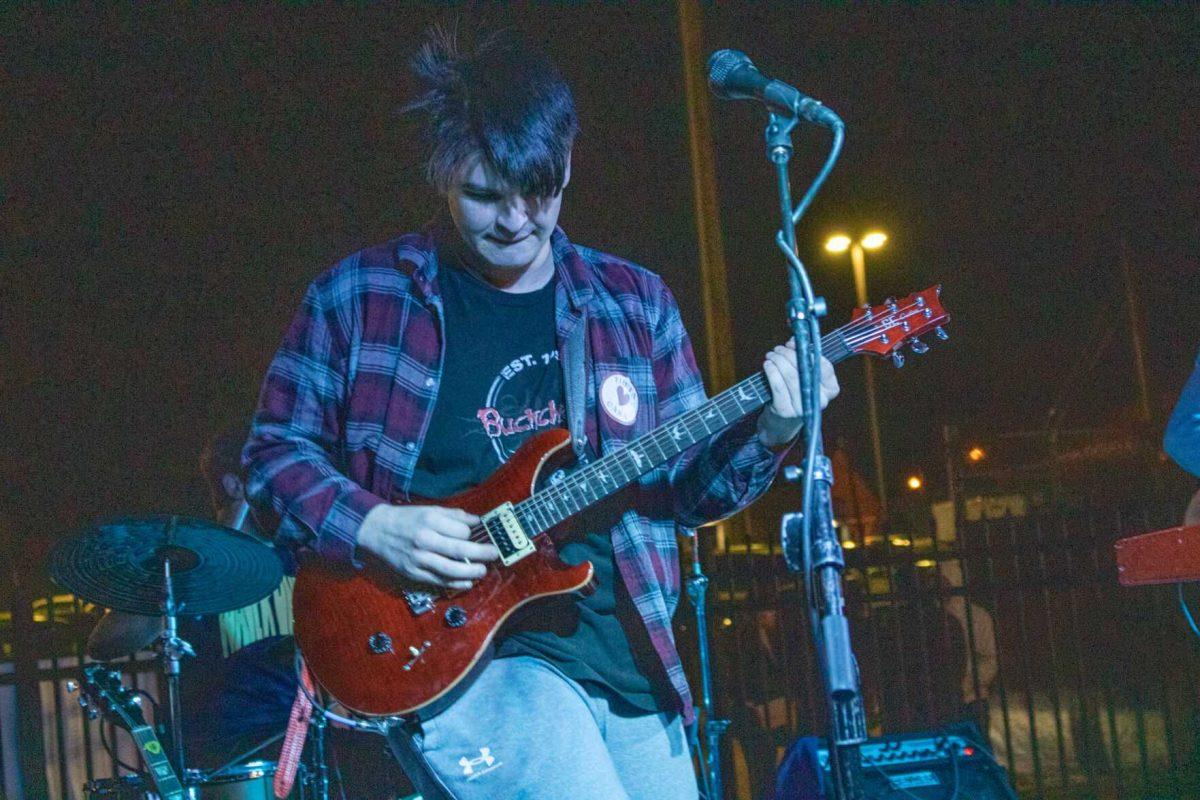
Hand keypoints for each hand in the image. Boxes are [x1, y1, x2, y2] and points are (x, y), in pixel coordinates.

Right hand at [356, 505, 498, 589]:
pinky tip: (467, 583)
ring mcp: (418, 559)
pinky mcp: (413, 573)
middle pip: (459, 550)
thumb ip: (454, 515)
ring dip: (471, 573)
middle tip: (493, 554)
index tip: (473, 535)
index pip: (461, 531)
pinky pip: (438, 581)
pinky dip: (455, 583)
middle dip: (481, 554)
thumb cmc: (407, 519)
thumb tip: (477, 521)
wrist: (376, 531)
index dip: (471, 534)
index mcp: (430, 521)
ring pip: (450, 570)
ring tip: (482, 571)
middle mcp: (424, 541)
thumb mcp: (429, 510)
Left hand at [757, 340, 839, 447]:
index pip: (824, 366)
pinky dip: (771, 372)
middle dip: (788, 354)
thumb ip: (803, 358)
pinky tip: (767, 365)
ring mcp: (803, 408)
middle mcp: (820, 400)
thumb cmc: (795, 393)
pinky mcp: (786, 411)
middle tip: (778, 349)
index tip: (795, 345)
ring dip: (778, 361)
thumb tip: (794, 341)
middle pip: (804, 369)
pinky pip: (778, 386)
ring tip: (771, 355)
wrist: (782, 423)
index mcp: (831, 389)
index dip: (809, 353)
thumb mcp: (804, 377)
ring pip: (790, 376)